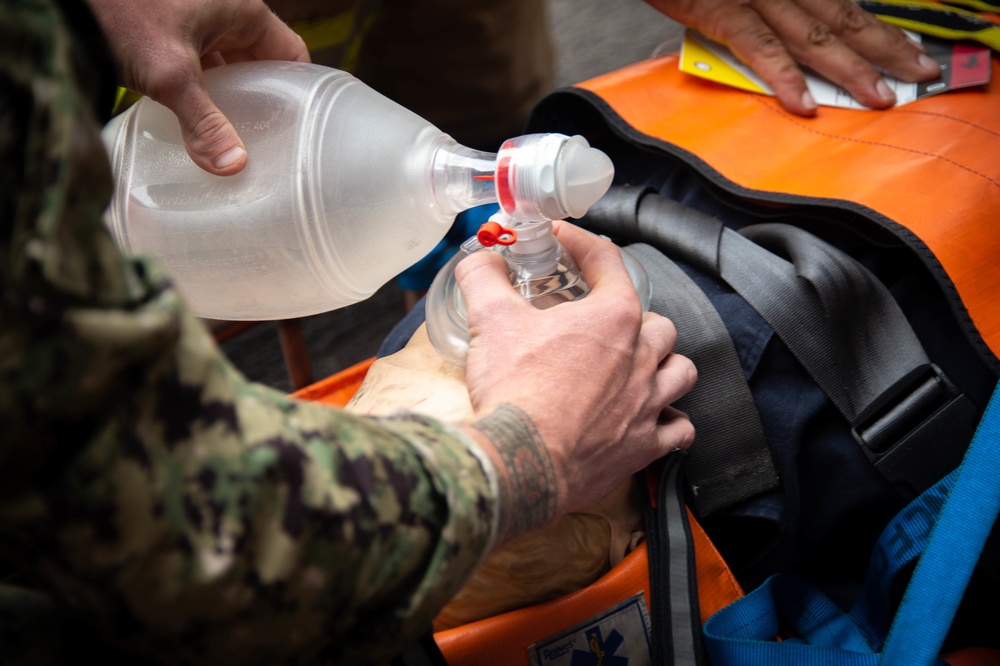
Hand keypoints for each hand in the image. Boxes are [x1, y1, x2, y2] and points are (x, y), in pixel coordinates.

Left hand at [87, 0, 308, 174]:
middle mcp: (224, 13)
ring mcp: (196, 22)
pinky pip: (201, 68)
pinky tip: (196, 121)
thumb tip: (233, 166)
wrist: (68, 0)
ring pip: (229, 68)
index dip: (299, 90)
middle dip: (262, 101)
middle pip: (261, 64)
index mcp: (242, 10)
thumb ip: (203, 122)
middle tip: (267, 142)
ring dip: (230, 99)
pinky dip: (202, 93)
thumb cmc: (122, 12)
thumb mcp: (170, 73)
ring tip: (234, 138)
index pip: (292, 53)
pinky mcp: (170, 34)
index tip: (300, 126)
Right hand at [456, 222, 695, 541]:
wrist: (521, 463)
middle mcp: (641, 357)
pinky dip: (671, 422)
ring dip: (665, 366)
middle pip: (656, 323)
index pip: (607, 261)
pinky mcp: (644, 446)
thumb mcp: (490, 320)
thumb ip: (484, 277)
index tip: (564, 241)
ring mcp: (648, 403)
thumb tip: (481, 258)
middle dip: (633, 318)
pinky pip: (680, 429)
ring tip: (642, 367)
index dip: (581, 243)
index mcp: (612, 317)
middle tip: (603, 323)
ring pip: (681, 371)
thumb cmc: (514, 392)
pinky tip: (653, 420)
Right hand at [646, 0, 941, 113]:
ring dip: (849, 68)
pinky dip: (782, 76)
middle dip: (885, 49)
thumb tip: (790, 37)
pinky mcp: (722, 10)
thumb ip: (765, 8)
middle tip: (919, 77)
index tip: (912, 53)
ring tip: (878, 97)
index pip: (846, 6)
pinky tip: (802, 104)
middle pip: (844, 18)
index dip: (881, 32)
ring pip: (813, 34)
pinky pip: (758, 46)